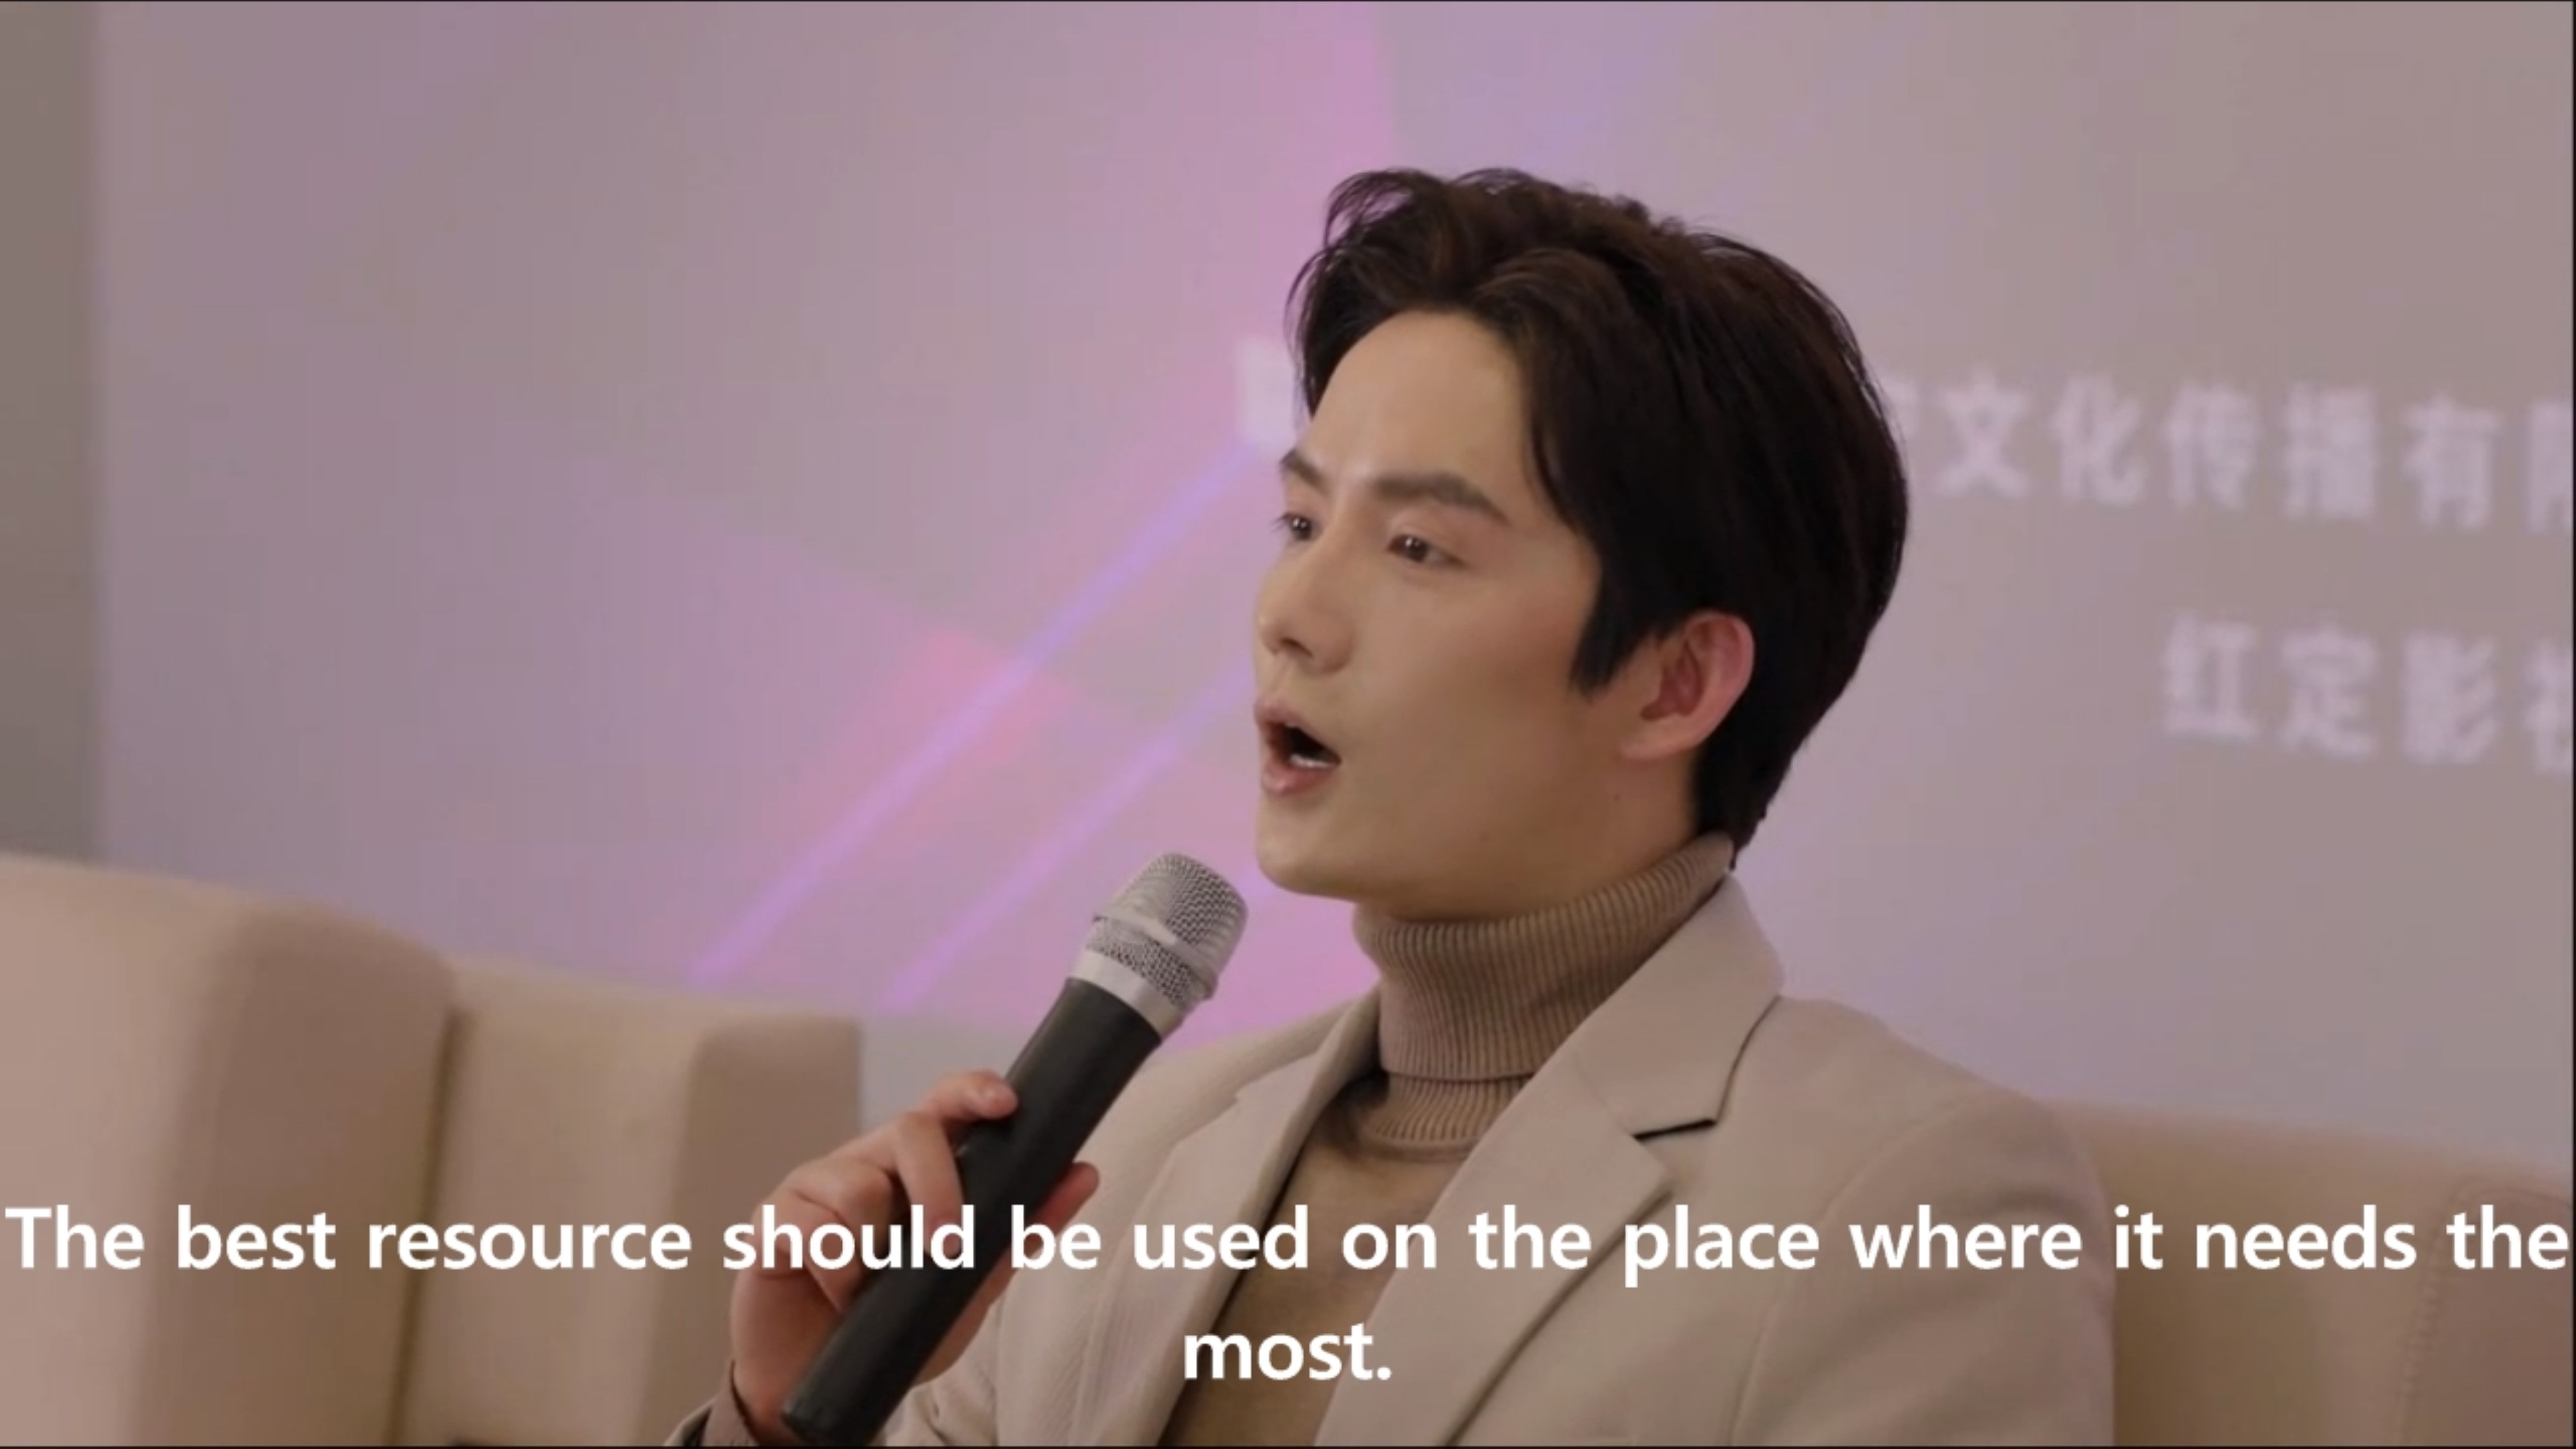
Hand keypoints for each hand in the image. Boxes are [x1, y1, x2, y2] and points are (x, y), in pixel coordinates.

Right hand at [726, 1069, 1100, 1444]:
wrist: (822, 1387)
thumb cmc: (896, 1326)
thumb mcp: (970, 1286)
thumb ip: (1019, 1231)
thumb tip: (1084, 1173)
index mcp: (916, 1168)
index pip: (945, 1105)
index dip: (973, 1091)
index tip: (1006, 1103)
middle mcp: (866, 1163)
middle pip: (909, 1129)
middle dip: (940, 1188)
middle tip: (947, 1247)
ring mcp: (815, 1187)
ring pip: (859, 1181)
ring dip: (879, 1246)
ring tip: (873, 1288)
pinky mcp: (772, 1221)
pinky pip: (814, 1226)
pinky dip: (838, 1270)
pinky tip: (839, 1294)